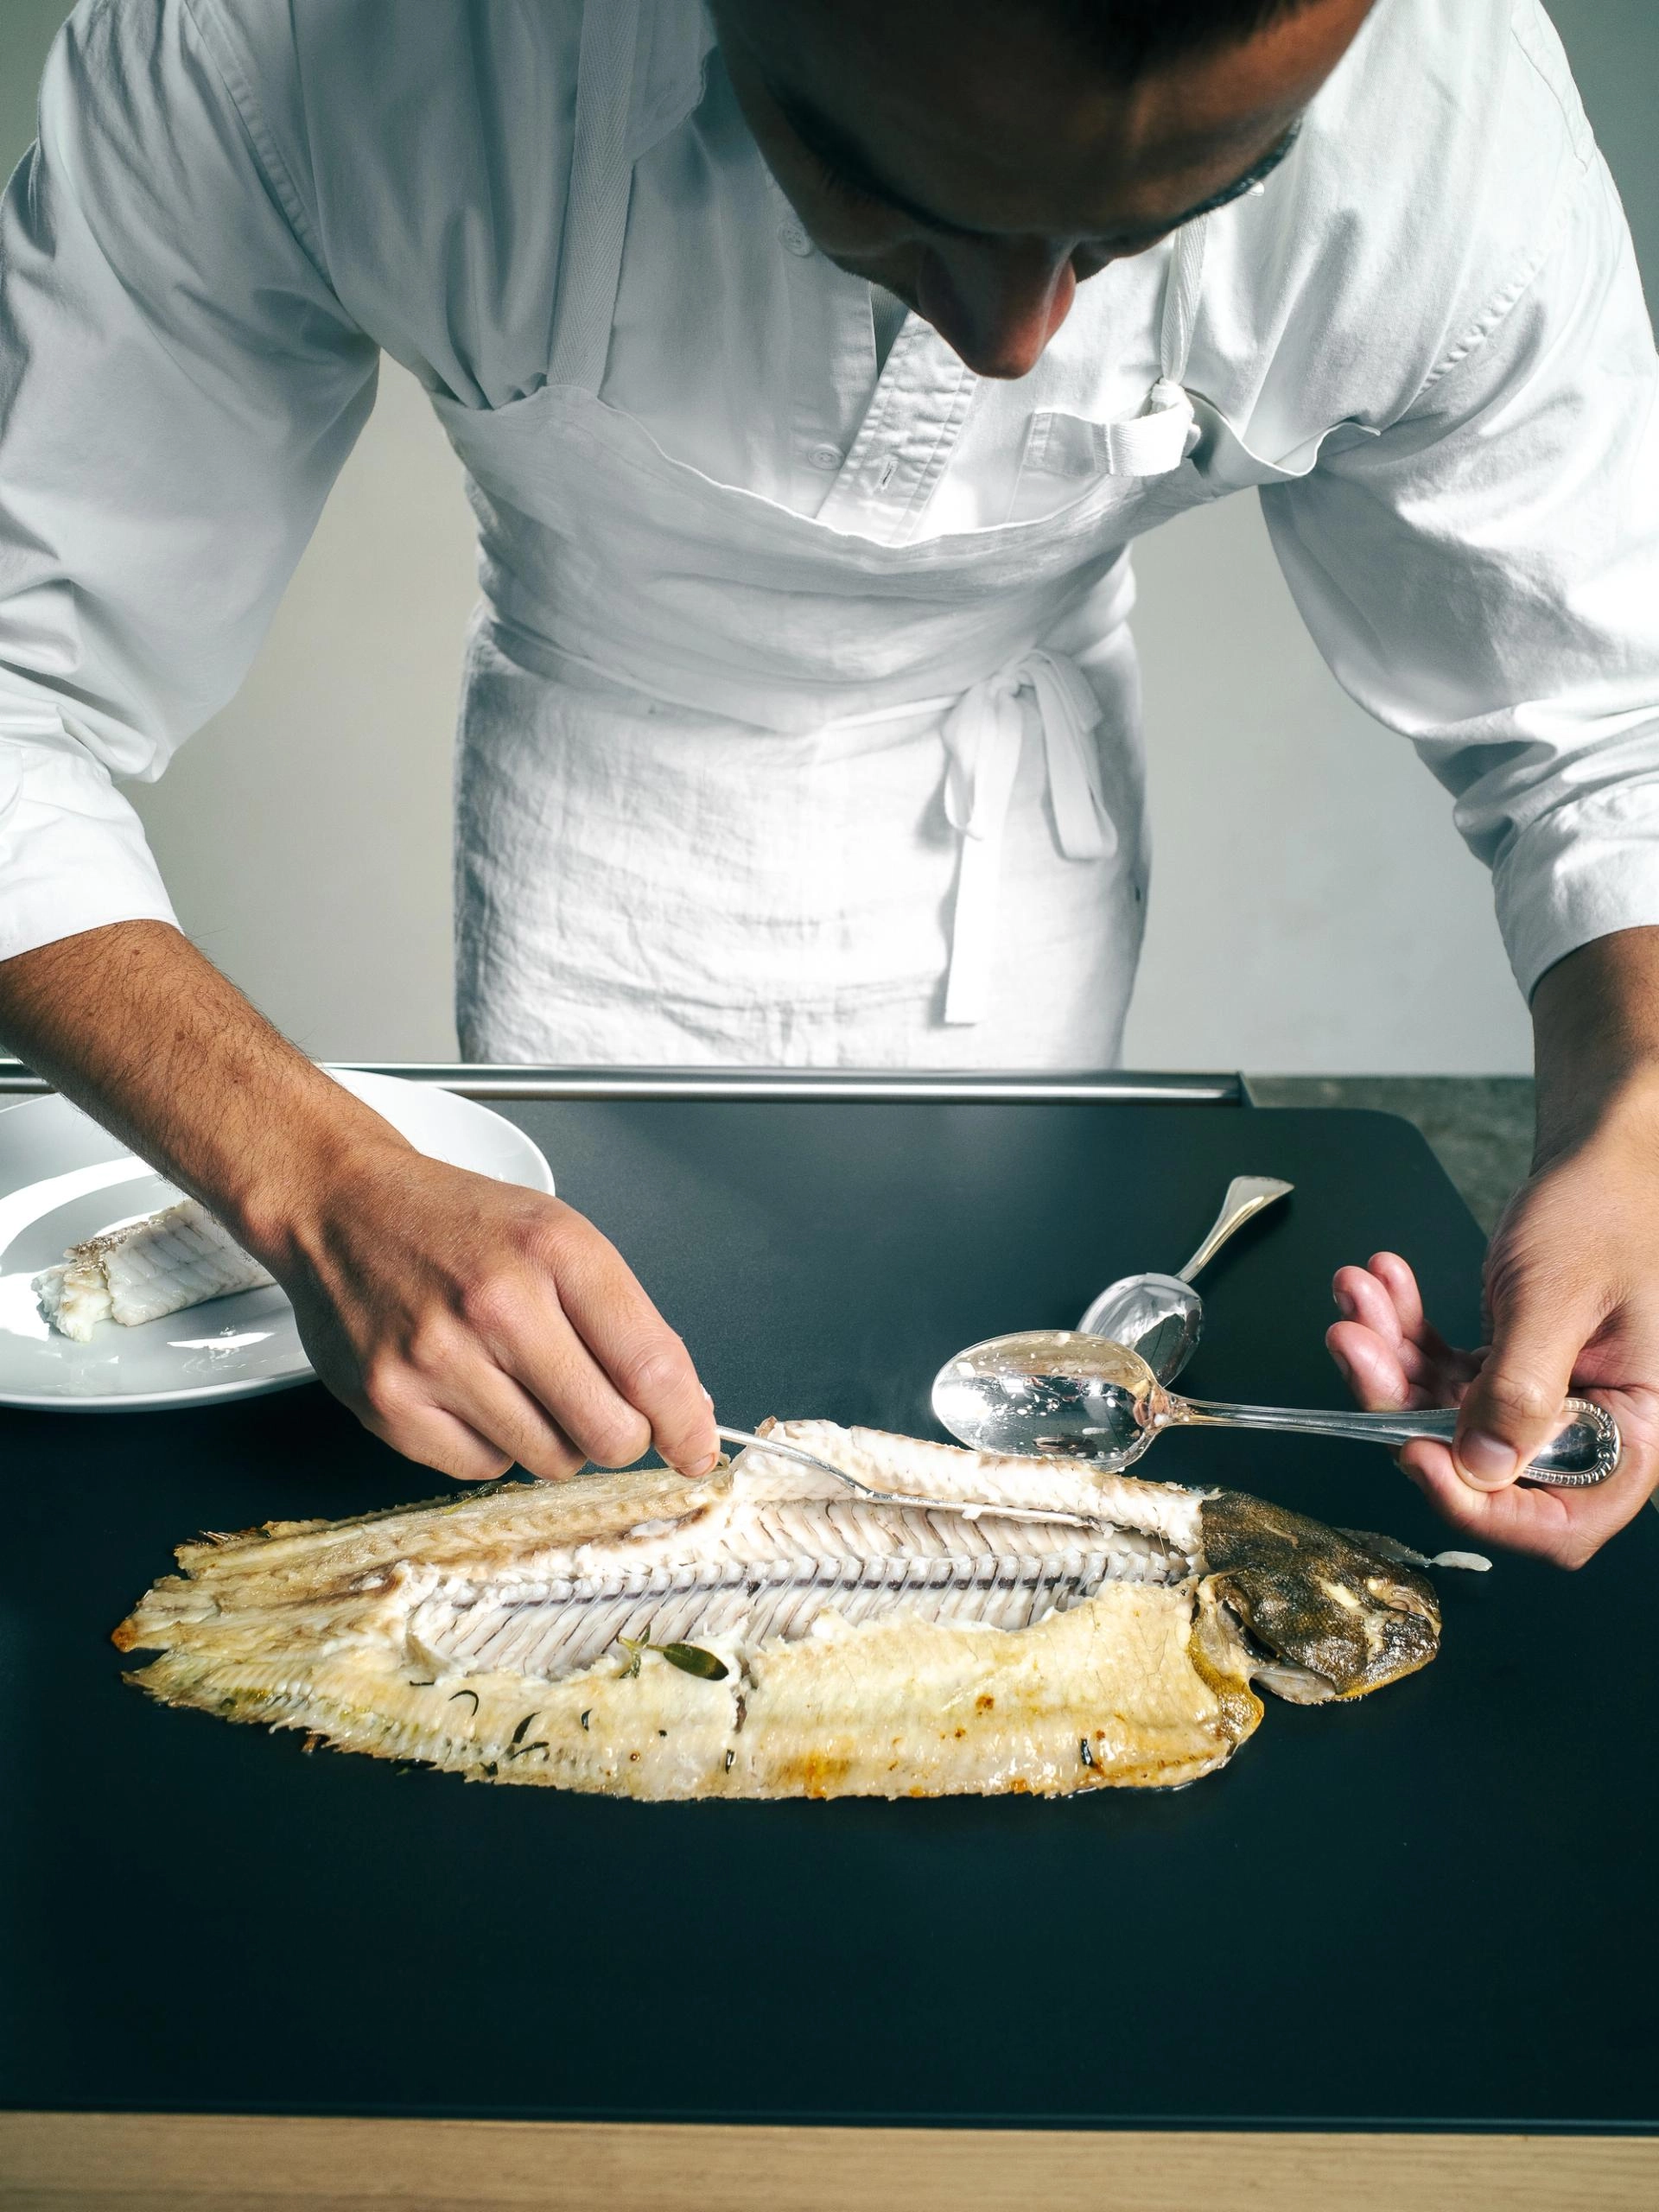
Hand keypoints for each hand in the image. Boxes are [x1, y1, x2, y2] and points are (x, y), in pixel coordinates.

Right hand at [271, 1144, 718, 1485]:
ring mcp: (437, 1358)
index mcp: (556, 1250)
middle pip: (608, 1433)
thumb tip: (683, 1412)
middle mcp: (497, 1303)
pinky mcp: (390, 1403)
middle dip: (620, 1436)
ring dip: (552, 1438)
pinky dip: (490, 1444)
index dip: (686, 1423)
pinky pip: (480, 1468)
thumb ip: (626, 1321)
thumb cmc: (458, 1224)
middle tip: (600, 1410)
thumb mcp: (559, 1237)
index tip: (695, 1446)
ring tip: (518, 1381)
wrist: (342, 1205)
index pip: (651, 1367)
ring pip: (548, 1460)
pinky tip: (469, 1390)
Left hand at [1327, 1122, 1658, 1564]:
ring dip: (1390, 1355)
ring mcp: (1540, 1400)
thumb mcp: (1558, 1297)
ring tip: (1359, 1290)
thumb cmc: (1605, 1212)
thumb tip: (1479, 1470)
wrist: (1602, 1160)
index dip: (1482, 1508)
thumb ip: (1521, 1390)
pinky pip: (1441, 1371)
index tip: (1415, 1455)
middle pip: (1480, 1464)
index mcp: (1634, 1431)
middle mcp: (1587, 1428)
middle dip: (1402, 1401)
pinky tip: (1382, 1284)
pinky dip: (1405, 1332)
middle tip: (1355, 1339)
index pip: (1561, 1519)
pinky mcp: (1506, 1369)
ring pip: (1443, 1413)